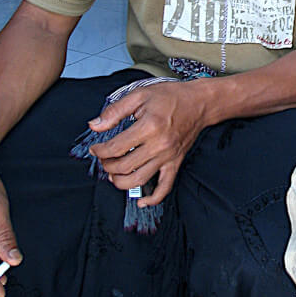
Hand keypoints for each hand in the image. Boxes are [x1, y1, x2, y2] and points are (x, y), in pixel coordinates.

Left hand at [87, 79, 210, 207]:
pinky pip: (165, 187)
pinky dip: (153, 199)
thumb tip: (96, 124)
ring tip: (113, 174)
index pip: (116, 147)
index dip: (100, 150)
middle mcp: (159, 145)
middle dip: (107, 165)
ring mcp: (168, 157)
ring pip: (139, 180)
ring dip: (120, 182)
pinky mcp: (175, 163)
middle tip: (103, 159)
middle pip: (124, 166)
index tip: (96, 149)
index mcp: (149, 127)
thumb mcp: (140, 95)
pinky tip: (142, 201)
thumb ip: (115, 110)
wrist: (199, 102)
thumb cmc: (173, 97)